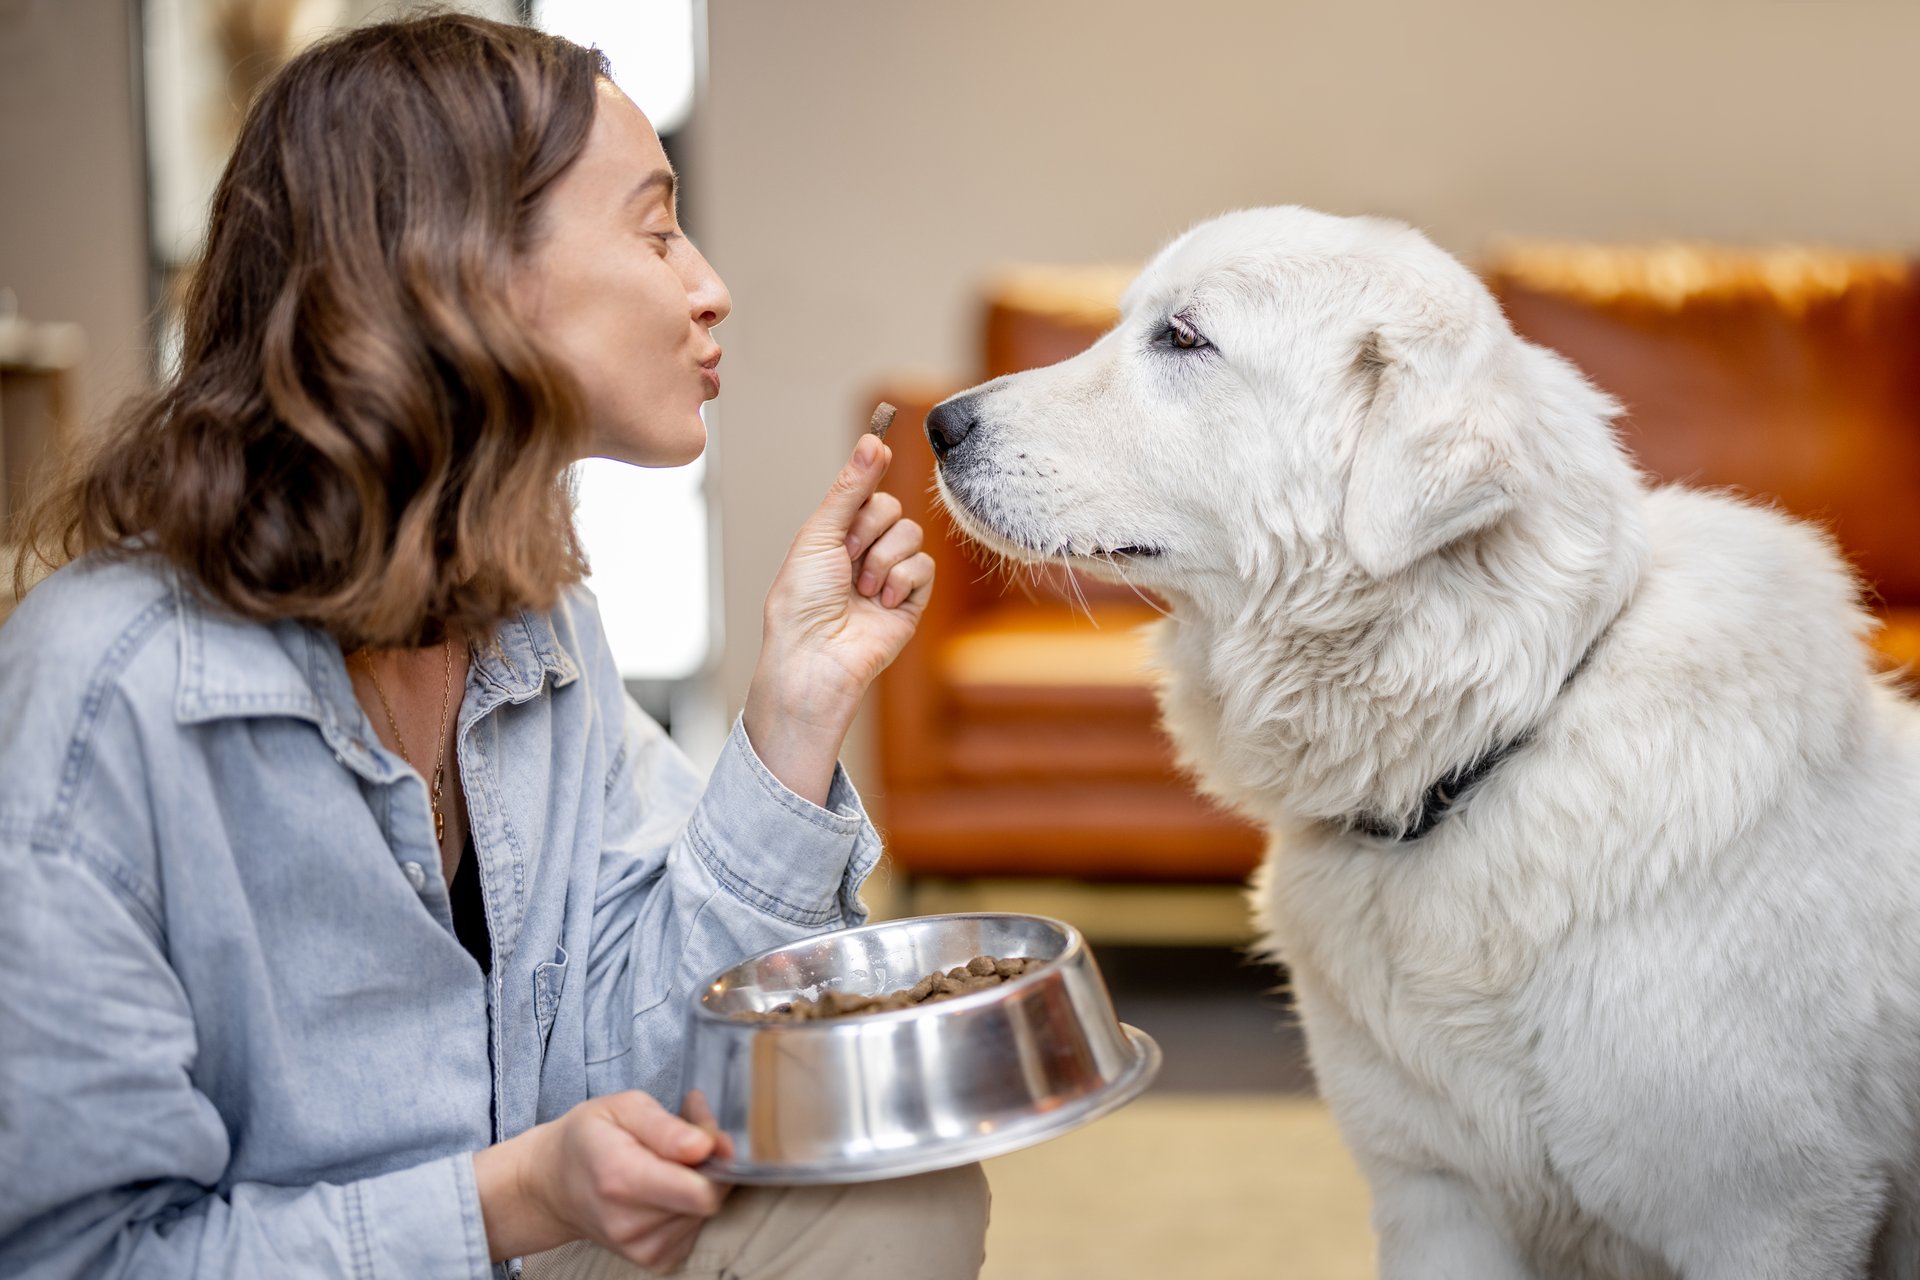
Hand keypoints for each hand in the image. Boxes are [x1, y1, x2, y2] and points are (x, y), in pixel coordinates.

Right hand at [473, 1091, 730, 1267]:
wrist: (553, 1186)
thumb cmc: (590, 1138)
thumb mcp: (622, 1107)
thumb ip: (667, 1125)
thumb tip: (706, 1146)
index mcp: (621, 1179)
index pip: (699, 1192)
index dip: (717, 1159)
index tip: (706, 1135)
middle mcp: (629, 1223)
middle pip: (708, 1199)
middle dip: (708, 1165)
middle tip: (684, 1141)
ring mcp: (640, 1249)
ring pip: (705, 1214)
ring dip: (698, 1185)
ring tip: (666, 1164)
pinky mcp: (654, 1260)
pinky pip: (696, 1230)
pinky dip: (689, 1207)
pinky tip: (664, 1190)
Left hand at [744, 435, 934, 803]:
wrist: (815, 657)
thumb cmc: (802, 602)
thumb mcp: (818, 534)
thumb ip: (850, 488)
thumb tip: (874, 440)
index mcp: (835, 535)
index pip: (867, 492)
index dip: (867, 483)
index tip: (878, 450)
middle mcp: (863, 553)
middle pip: (893, 509)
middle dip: (869, 530)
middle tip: (846, 558)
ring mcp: (889, 577)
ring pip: (911, 536)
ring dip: (883, 559)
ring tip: (861, 589)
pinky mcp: (911, 601)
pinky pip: (925, 568)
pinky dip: (901, 582)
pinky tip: (880, 603)